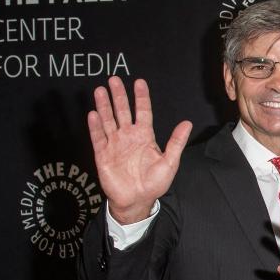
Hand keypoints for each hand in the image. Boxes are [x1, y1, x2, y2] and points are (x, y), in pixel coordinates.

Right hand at [87, 76, 191, 223]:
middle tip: (113, 79)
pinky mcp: (103, 155)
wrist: (137, 200)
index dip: (141, 97)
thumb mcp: (170, 162)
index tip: (139, 82)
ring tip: (100, 90)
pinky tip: (93, 114)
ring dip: (104, 106)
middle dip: (119, 95)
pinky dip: (95, 127)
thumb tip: (187, 123)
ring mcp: (115, 144)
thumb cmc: (154, 183)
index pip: (143, 111)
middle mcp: (128, 137)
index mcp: (145, 136)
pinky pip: (98, 138)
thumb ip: (176, 142)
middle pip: (122, 111)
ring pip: (108, 121)